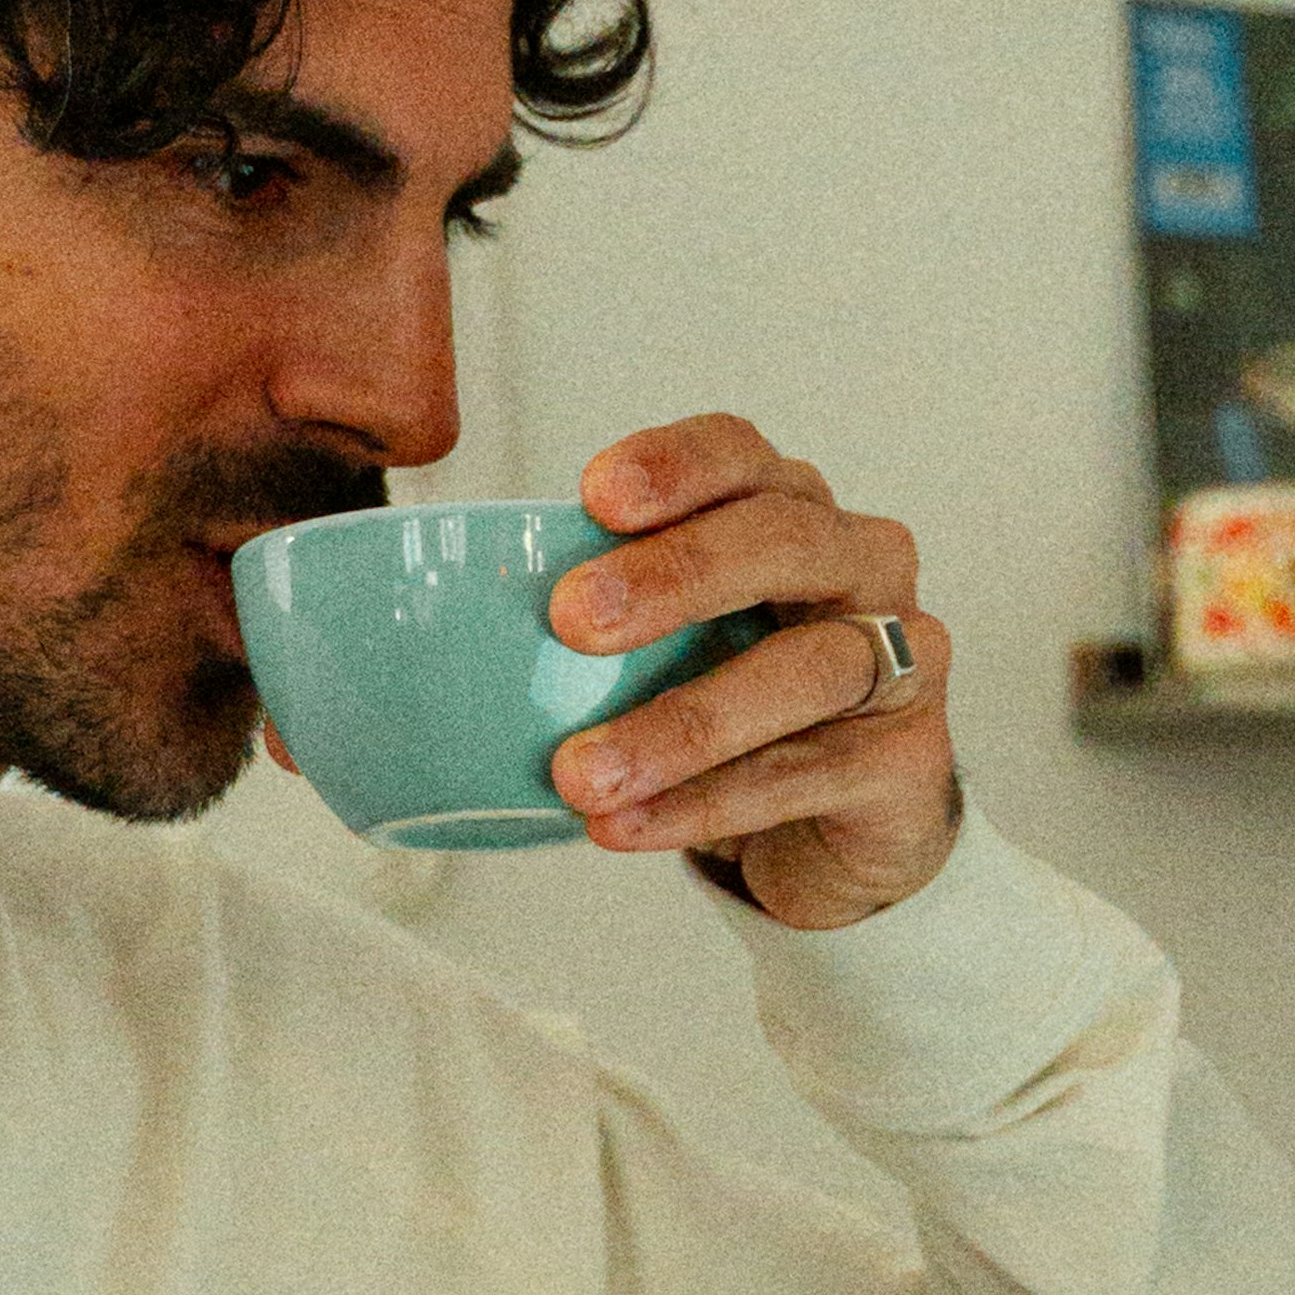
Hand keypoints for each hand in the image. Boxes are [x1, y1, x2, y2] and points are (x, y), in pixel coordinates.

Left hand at [542, 415, 959, 930]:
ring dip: (684, 721)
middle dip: (677, 574)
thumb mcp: (662, 655)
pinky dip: (709, 803)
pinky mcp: (908, 758)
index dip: (675, 465)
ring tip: (583, 772)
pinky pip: (808, 772)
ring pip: (806, 669)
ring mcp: (899, 661)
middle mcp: (858, 567)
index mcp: (789, 513)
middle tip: (573, 620)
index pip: (743, 456)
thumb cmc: (737, 716)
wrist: (835, 838)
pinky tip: (629, 824)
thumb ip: (576, 635)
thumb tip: (387, 674)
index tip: (592, 496)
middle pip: (785, 539)